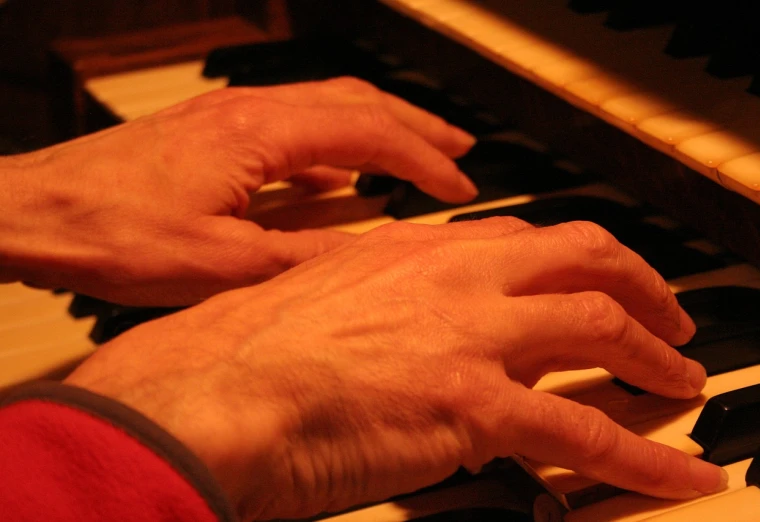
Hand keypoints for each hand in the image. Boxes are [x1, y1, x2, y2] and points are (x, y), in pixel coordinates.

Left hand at [0, 77, 475, 304]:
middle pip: (355, 102)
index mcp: (260, 133)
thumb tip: (364, 254)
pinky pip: (288, 126)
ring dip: (376, 128)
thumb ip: (303, 254)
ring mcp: (227, 117)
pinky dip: (328, 145)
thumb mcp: (223, 262)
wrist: (33, 212)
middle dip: (415, 126)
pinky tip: (334, 174)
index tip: (459, 186)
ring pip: (323, 107)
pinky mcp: (209, 134)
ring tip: (412, 151)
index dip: (423, 159)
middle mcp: (248, 111)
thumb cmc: (111, 233)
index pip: (369, 133)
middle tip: (459, 148)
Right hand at [65, 217, 726, 520]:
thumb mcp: (314, 301)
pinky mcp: (473, 403)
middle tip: (664, 312)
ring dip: (654, 356)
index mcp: (407, 252)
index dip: (564, 262)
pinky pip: (585, 431)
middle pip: (580, 257)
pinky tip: (676, 472)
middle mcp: (450, 276)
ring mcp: (468, 334)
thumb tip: (398, 332)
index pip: (515, 240)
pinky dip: (643, 456)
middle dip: (638, 283)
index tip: (585, 281)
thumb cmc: (235, 354)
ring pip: (601, 328)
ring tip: (679, 380)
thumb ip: (370, 305)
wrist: (206, 392)